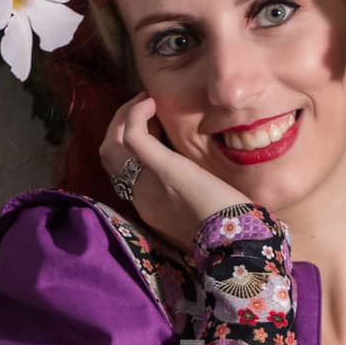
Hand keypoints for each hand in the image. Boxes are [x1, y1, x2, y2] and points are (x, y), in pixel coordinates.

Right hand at [99, 90, 247, 251]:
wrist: (236, 241)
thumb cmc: (228, 227)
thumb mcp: (198, 211)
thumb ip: (187, 196)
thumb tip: (194, 177)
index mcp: (148, 208)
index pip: (121, 172)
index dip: (127, 145)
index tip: (149, 128)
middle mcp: (140, 196)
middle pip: (109, 155)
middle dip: (118, 127)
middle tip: (140, 109)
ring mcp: (147, 182)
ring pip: (112, 144)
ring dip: (124, 118)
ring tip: (145, 103)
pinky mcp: (163, 168)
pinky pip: (133, 136)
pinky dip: (135, 116)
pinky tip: (150, 102)